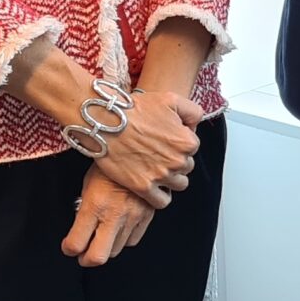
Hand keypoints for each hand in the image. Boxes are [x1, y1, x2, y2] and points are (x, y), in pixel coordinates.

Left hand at [62, 164, 153, 266]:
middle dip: (87, 258)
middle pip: (97, 257)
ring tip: (102, 236)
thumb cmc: (109, 163)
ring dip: (106, 247)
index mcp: (94, 205)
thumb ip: (85, 210)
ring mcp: (133, 217)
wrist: (139, 148)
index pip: (75, 244)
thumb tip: (81, 230)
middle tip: (83, 252)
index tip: (69, 246)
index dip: (69, 248)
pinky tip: (119, 227)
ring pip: (116, 250)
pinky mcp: (147, 216)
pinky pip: (133, 240)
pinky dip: (124, 239)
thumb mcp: (88, 183)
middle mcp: (113, 214)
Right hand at [93, 88, 203, 207]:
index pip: (192, 148)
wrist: (105, 121)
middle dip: (175, 160)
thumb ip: (193, 111)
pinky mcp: (143, 187)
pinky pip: (162, 201)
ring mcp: (161, 175)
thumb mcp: (171, 99)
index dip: (178, 142)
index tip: (166, 139)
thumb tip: (194, 127)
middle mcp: (177, 161)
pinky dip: (160, 196)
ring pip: (178, 184)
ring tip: (154, 167)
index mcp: (187, 141)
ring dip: (170, 178)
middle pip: (186, 166)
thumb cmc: (135, 109)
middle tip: (158, 152)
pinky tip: (152, 185)